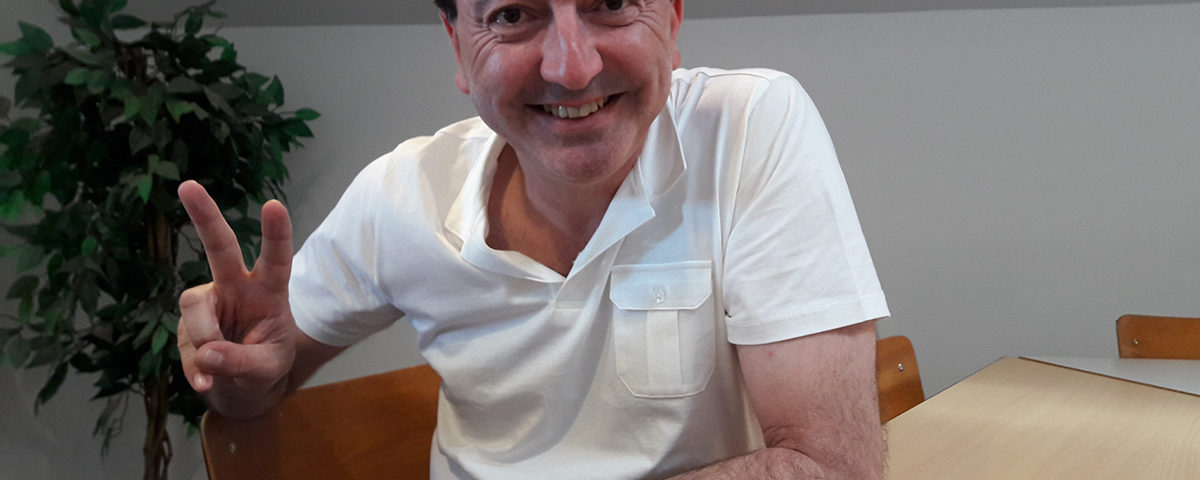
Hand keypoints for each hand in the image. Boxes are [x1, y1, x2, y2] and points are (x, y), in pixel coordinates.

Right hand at [176, 180, 296, 417]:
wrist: (244, 386)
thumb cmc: (267, 363)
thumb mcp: (268, 367)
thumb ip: (242, 362)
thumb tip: (206, 354)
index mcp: (269, 289)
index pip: (276, 258)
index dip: (276, 233)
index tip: (273, 205)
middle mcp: (236, 286)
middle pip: (220, 247)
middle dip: (205, 216)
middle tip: (188, 185)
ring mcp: (208, 303)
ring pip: (193, 306)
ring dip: (203, 338)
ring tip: (218, 367)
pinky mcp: (186, 325)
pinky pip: (184, 344)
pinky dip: (194, 368)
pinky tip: (205, 382)